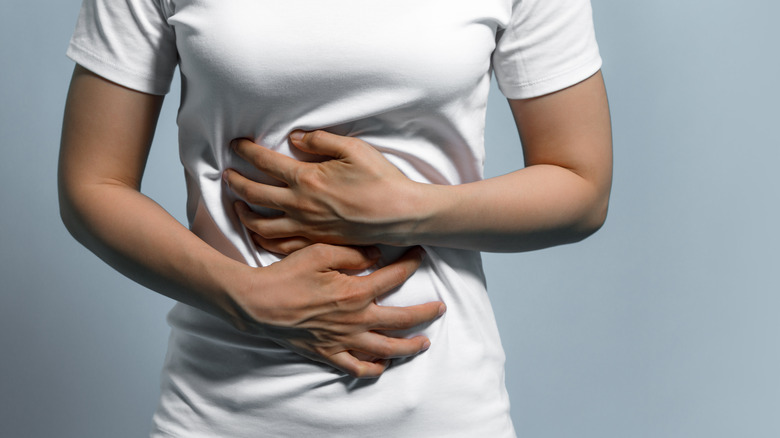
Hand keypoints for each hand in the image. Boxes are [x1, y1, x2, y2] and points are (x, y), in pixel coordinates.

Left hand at [223, 130, 425, 247]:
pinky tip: (261, 234)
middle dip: (235, 182)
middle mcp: (301, 205)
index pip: (266, 162)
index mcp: (307, 178)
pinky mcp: (317, 241)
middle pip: (255, 195)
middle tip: (227, 174)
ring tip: (237, 206)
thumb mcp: (353, 148)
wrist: (401, 214)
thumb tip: (296, 138)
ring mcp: (307, 227)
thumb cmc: (381, 179)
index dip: (247, 151)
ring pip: (262, 225)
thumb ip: (321, 140)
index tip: (237, 144)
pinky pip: (281, 245)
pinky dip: (264, 239)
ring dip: (244, 214)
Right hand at [233, 243, 444, 378]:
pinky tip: (383, 364)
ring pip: (387, 349)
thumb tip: (377, 254)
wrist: (257, 303)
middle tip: (440, 307)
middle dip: (426, 313)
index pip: (394, 277)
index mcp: (355, 291)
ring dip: (410, 346)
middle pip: (402, 320)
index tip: (420, 254)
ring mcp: (343, 340)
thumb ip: (352, 251)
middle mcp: (355, 319)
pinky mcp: (328, 353)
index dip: (411, 263)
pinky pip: (357, 368)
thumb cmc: (287, 275)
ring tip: (424, 343)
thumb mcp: (319, 251)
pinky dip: (374, 368)